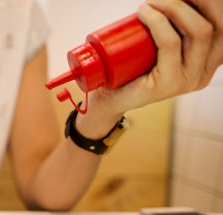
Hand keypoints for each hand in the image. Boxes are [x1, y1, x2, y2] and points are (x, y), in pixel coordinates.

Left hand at [90, 0, 218, 116]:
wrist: (109, 99)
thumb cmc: (130, 69)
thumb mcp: (160, 48)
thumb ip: (174, 31)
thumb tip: (170, 2)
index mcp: (209, 62)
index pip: (222, 26)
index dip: (211, 4)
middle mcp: (205, 72)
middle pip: (217, 25)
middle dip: (196, 0)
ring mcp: (189, 80)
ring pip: (198, 31)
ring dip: (174, 6)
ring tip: (148, 3)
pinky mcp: (168, 84)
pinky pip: (170, 44)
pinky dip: (159, 22)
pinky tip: (145, 12)